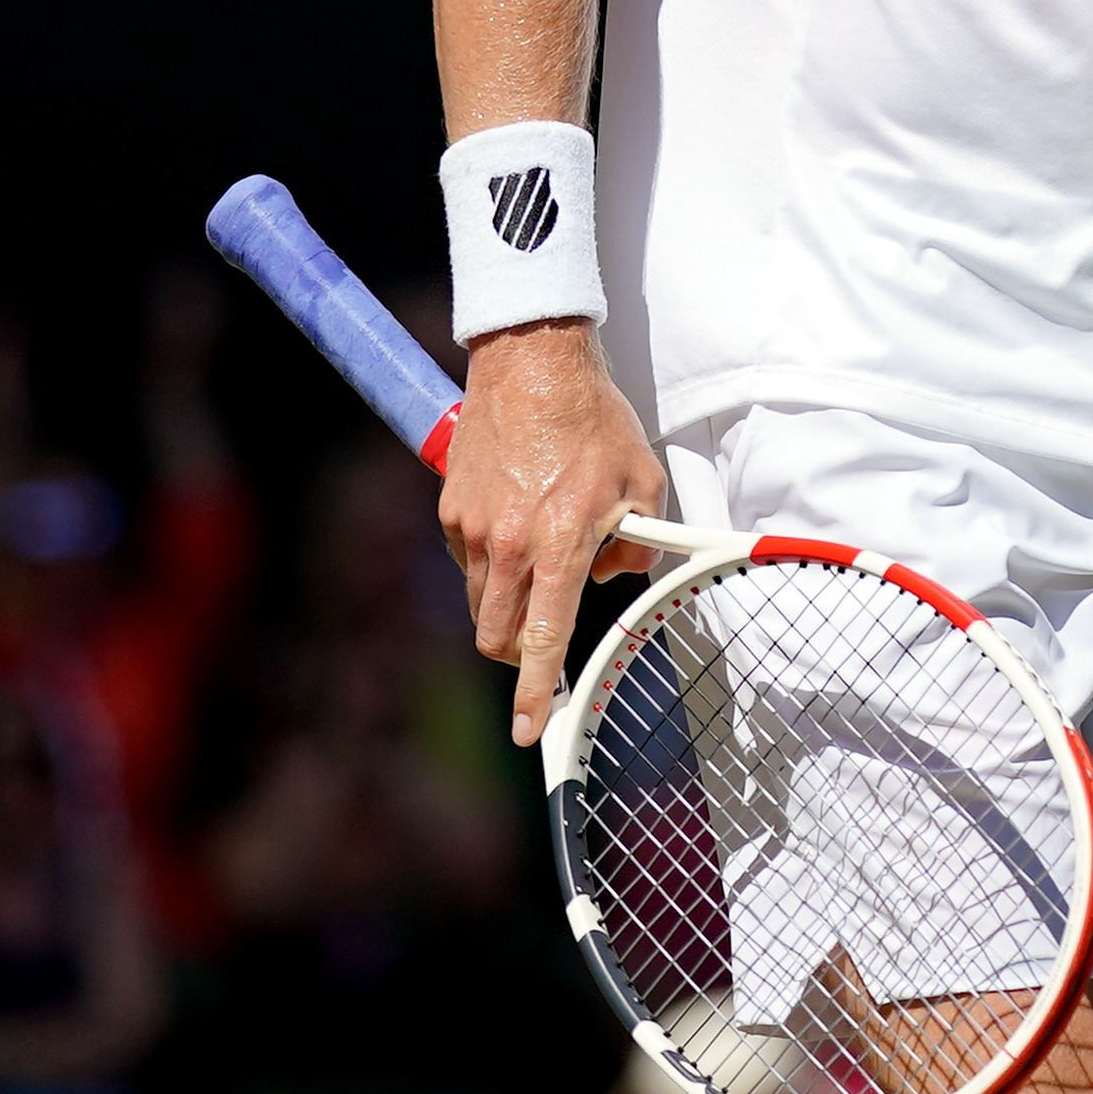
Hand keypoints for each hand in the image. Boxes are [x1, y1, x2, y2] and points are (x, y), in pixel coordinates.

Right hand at [439, 319, 668, 746]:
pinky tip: (516, 525)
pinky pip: (469, 562)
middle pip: (496, 637)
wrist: (531, 362)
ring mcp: (472, 528)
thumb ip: (638, 542)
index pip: (543, 636)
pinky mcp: (451, 510)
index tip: (529, 730)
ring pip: (481, 602)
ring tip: (539, 557)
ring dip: (507, 604)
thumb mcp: (641, 481)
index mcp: (559, 541)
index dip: (535, 691)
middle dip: (516, 655)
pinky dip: (492, 563)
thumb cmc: (592, 419)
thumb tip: (618, 574)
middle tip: (540, 640)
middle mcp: (508, 542)